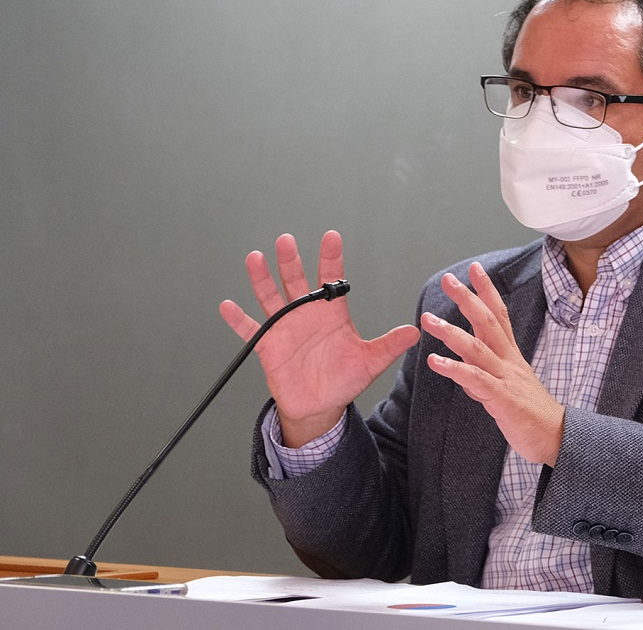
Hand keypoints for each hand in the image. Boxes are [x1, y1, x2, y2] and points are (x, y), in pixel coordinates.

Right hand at [219, 231, 419, 447]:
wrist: (320, 405)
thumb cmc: (343, 380)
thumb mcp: (370, 362)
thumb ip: (388, 345)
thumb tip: (414, 332)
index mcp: (331, 313)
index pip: (331, 279)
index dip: (331, 258)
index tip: (331, 238)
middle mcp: (306, 313)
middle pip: (296, 281)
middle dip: (291, 261)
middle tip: (287, 241)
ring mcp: (285, 327)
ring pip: (271, 297)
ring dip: (263, 279)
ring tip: (256, 259)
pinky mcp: (269, 345)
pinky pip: (250, 330)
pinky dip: (238, 319)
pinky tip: (228, 306)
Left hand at [422, 263, 565, 465]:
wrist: (557, 437)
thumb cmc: (532, 413)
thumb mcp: (508, 386)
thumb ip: (485, 372)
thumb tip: (465, 364)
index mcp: (511, 356)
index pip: (499, 315)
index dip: (487, 291)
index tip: (475, 269)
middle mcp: (509, 361)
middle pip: (488, 322)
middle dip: (467, 298)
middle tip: (448, 280)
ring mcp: (506, 377)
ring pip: (477, 347)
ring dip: (450, 331)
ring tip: (428, 320)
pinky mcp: (501, 398)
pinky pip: (475, 379)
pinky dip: (453, 368)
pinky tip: (433, 361)